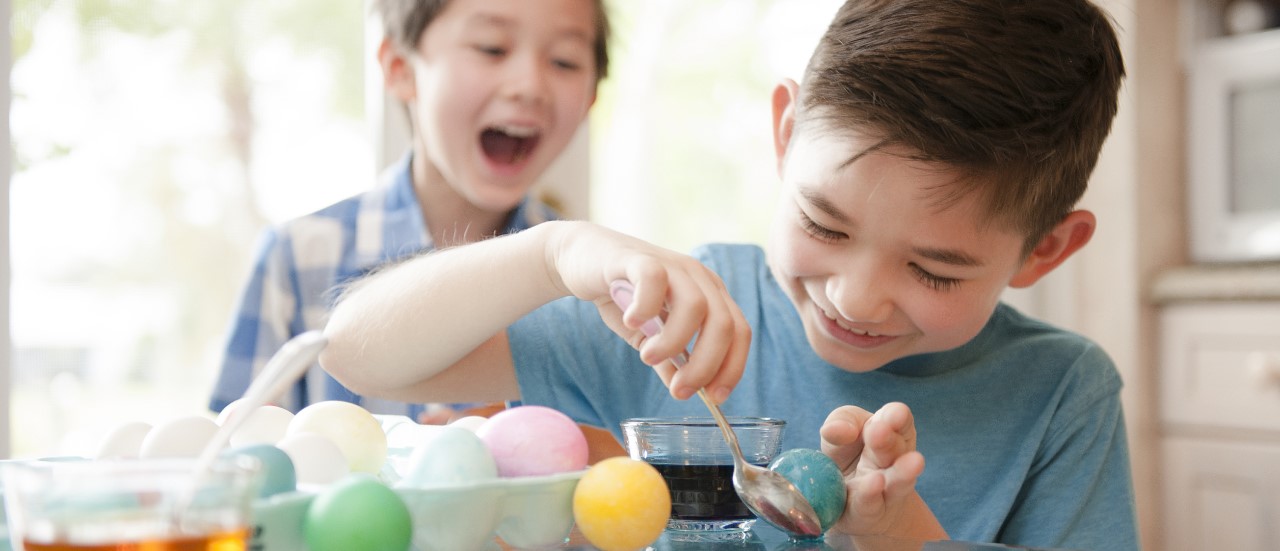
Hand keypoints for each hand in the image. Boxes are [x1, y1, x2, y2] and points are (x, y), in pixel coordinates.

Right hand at [545, 222, 749, 401]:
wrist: (583, 260)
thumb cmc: (624, 298)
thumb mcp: (650, 337)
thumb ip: (669, 361)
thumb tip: (684, 390)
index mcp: (710, 295)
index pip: (739, 333)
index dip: (732, 368)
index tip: (714, 397)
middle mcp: (698, 278)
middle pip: (724, 324)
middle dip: (705, 365)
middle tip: (679, 390)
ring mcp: (671, 264)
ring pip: (696, 305)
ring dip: (674, 342)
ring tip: (648, 357)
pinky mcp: (639, 258)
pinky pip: (655, 280)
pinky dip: (646, 308)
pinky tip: (631, 322)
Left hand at [819, 402, 929, 535]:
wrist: (844, 502)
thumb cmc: (846, 456)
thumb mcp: (838, 435)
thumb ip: (838, 425)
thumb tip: (833, 430)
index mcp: (889, 431)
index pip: (898, 419)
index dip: (896, 416)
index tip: (895, 414)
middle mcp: (895, 459)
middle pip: (895, 447)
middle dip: (887, 439)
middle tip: (879, 430)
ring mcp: (887, 489)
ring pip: (896, 480)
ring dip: (901, 473)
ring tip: (911, 463)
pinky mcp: (870, 513)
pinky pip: (871, 504)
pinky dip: (872, 495)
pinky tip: (873, 485)